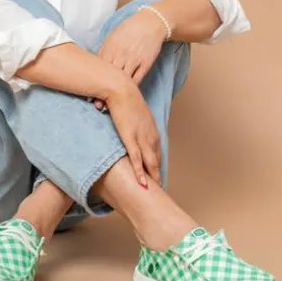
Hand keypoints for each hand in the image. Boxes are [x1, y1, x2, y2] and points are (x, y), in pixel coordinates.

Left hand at [92, 8, 166, 110]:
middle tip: (94, 104)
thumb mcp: (112, 37)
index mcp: (109, 48)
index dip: (92, 82)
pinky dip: (130, 90)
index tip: (86, 93)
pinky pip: (137, 80)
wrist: (150, 23)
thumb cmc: (129, 29)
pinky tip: (126, 98)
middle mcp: (120, 55)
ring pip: (121, 81)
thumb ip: (103, 51)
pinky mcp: (145, 64)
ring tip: (107, 108)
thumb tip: (93, 64)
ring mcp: (133, 60)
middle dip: (100, 91)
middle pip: (108, 77)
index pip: (98, 69)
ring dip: (114, 95)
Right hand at [104, 73, 162, 187]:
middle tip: (159, 189)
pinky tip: (142, 183)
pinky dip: (140, 172)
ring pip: (150, 163)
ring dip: (153, 178)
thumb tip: (130, 126)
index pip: (157, 151)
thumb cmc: (125, 98)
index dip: (158, 165)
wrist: (121, 89)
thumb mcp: (134, 112)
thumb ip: (135, 122)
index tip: (158, 176)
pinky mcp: (130, 138)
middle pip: (156, 160)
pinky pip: (137, 159)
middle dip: (158, 175)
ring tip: (154, 191)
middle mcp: (150, 135)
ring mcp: (141, 137)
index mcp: (152, 130)